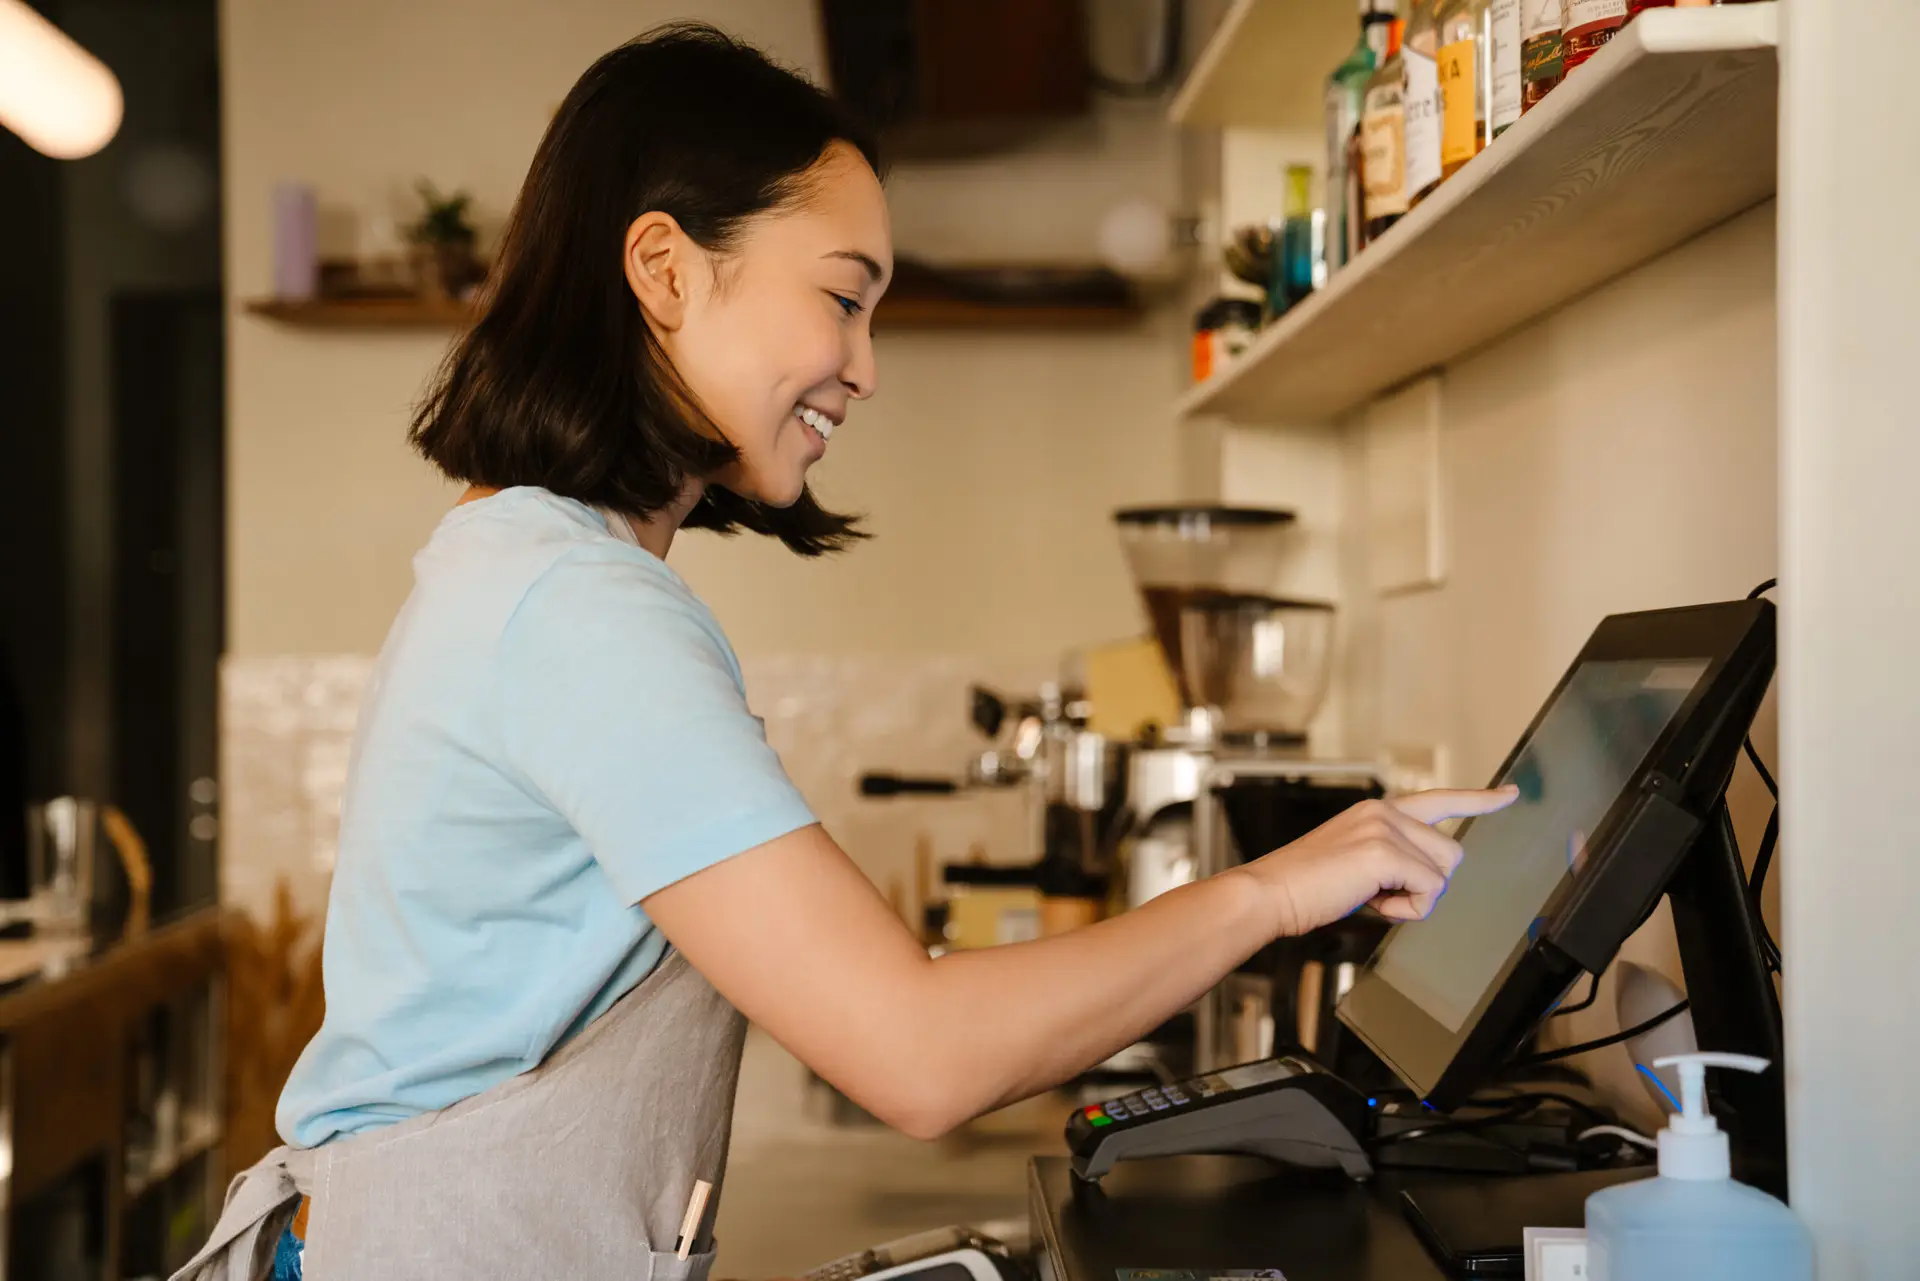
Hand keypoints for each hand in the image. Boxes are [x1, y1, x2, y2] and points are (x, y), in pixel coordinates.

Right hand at [1234, 787, 1520, 934]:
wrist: (1271, 892)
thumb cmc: (1306, 887)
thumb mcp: (1355, 861)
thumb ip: (1391, 857)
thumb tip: (1423, 879)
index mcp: (1378, 810)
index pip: (1441, 799)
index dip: (1480, 800)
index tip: (1508, 795)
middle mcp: (1385, 811)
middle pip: (1449, 854)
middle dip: (1424, 884)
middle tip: (1379, 893)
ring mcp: (1385, 828)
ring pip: (1442, 873)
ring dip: (1415, 898)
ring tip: (1371, 897)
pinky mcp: (1385, 852)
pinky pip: (1428, 891)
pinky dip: (1406, 909)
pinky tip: (1373, 904)